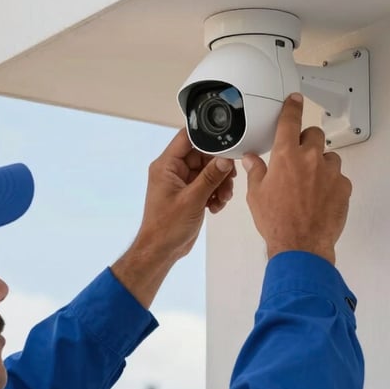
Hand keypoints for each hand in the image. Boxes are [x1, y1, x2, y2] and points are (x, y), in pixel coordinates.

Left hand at [112, 128, 235, 306]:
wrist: (161, 250)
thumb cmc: (166, 227)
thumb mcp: (192, 199)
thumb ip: (210, 177)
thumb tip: (226, 159)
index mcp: (166, 166)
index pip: (187, 138)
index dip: (207, 138)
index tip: (226, 143)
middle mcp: (172, 170)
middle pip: (203, 155)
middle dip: (219, 168)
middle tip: (228, 180)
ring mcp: (181, 182)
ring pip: (208, 171)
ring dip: (219, 183)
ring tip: (222, 198)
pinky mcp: (189, 194)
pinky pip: (207, 184)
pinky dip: (215, 193)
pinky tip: (215, 206)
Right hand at [242, 94, 351, 263]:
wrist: (300, 245)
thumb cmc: (276, 221)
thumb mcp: (256, 195)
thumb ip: (256, 172)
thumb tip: (252, 160)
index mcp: (285, 156)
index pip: (290, 121)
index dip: (292, 107)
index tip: (295, 99)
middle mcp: (310, 159)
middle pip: (314, 134)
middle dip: (307, 142)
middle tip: (299, 158)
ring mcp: (330, 172)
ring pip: (329, 157)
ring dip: (321, 164)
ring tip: (310, 185)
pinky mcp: (343, 187)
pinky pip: (338, 178)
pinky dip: (330, 184)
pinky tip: (320, 199)